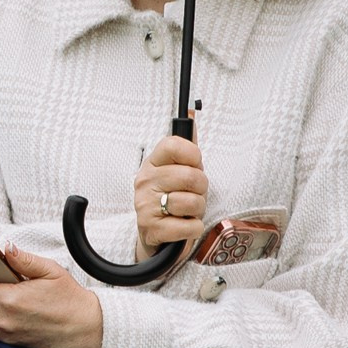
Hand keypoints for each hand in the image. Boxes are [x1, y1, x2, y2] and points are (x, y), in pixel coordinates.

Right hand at [135, 130, 207, 259]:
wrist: (155, 236)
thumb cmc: (170, 200)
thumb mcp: (177, 170)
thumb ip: (186, 144)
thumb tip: (190, 111)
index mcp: (152, 164)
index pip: (174, 144)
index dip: (193, 155)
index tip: (194, 165)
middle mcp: (145, 182)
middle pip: (191, 176)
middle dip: (201, 189)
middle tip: (193, 194)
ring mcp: (146, 206)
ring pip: (193, 202)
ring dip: (198, 210)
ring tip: (187, 211)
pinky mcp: (152, 229)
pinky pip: (189, 226)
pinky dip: (193, 228)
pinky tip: (184, 226)